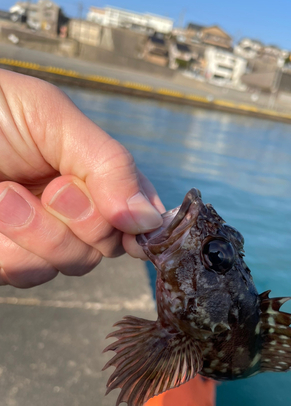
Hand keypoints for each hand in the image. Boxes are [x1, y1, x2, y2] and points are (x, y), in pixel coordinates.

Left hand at [0, 69, 163, 287]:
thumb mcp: (53, 118)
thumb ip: (109, 164)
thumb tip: (148, 219)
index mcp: (92, 176)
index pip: (136, 212)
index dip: (138, 225)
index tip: (129, 225)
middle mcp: (73, 213)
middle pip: (106, 245)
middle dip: (80, 219)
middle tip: (52, 188)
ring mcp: (40, 239)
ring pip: (68, 264)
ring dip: (36, 231)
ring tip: (4, 194)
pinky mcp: (8, 260)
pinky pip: (25, 274)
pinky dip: (6, 247)